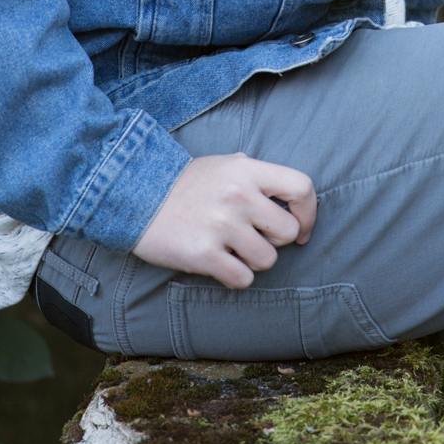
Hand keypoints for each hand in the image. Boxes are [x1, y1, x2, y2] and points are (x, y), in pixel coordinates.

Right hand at [132, 152, 316, 288]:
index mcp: (246, 169)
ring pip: (268, 260)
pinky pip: (243, 279)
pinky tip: (220, 264)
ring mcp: (222, 225)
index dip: (308, 213)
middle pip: (287, 231)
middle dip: (274, 240)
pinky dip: (235, 277)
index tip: (300, 228)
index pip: (302, 188)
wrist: (135, 198)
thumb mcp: (221, 164)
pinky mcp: (204, 254)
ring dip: (253, 261)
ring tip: (231, 249)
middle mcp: (239, 195)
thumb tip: (283, 191)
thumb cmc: (184, 184)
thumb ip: (253, 172)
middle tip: (253, 237)